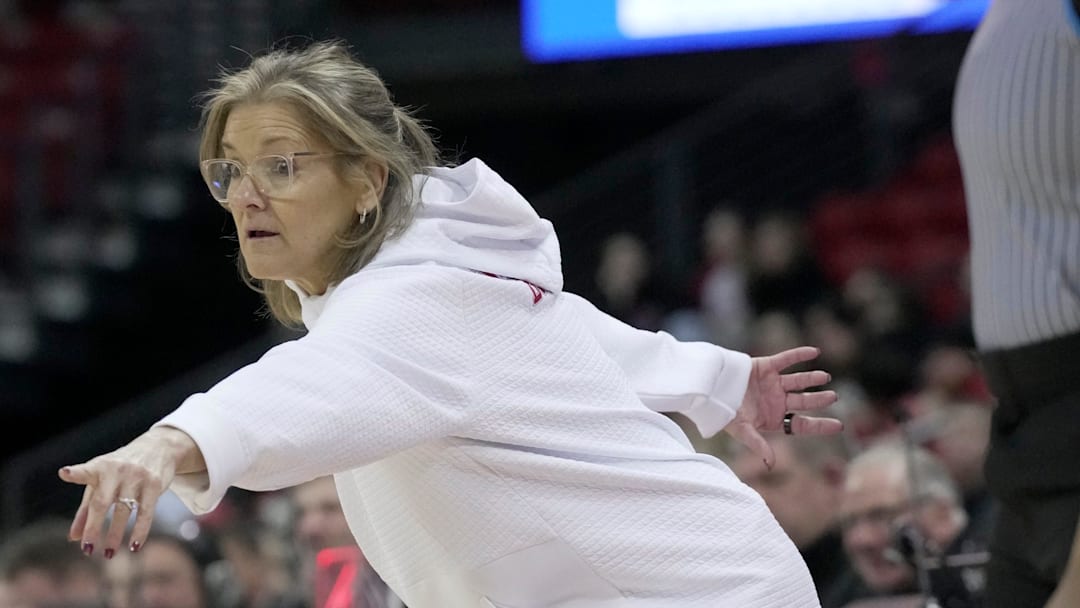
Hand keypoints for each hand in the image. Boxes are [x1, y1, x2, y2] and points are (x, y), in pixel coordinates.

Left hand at [58, 427, 200, 557]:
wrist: (158, 447)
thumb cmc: (121, 469)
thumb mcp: (101, 482)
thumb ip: (85, 509)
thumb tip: (73, 537)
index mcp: (99, 468)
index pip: (85, 471)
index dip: (75, 473)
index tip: (64, 473)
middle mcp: (117, 471)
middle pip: (102, 502)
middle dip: (94, 526)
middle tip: (88, 549)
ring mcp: (137, 476)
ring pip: (124, 511)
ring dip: (115, 535)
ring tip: (109, 554)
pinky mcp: (154, 484)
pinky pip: (146, 512)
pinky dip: (140, 530)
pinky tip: (135, 546)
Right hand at [723, 346, 841, 468]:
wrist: (708, 389)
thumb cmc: (724, 413)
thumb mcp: (742, 431)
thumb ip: (758, 445)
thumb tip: (771, 465)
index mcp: (774, 418)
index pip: (802, 423)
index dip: (820, 425)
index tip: (839, 426)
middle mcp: (777, 400)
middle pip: (803, 401)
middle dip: (819, 399)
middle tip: (834, 397)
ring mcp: (773, 383)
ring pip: (798, 380)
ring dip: (812, 378)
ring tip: (825, 377)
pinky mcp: (766, 366)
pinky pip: (786, 359)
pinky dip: (800, 355)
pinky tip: (815, 352)